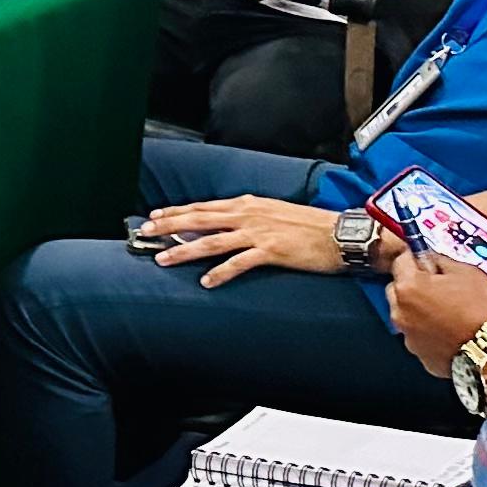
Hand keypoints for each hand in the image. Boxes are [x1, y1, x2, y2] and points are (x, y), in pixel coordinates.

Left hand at [134, 195, 344, 286]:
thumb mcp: (273, 213)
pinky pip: (239, 263)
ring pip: (212, 241)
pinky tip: (206, 282)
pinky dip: (220, 273)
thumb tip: (223, 223)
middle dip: (169, 226)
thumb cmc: (310, 225)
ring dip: (185, 250)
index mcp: (248, 204)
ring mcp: (258, 233)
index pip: (204, 207)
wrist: (340, 234)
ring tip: (164, 259)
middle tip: (145, 232)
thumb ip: (247, 217)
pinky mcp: (271, 251)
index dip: (177, 211)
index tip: (155, 216)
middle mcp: (248, 215)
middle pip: (199, 219)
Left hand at [384, 247, 486, 374]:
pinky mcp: (422, 357)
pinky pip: (420, 337)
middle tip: (441, 288)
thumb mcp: (467, 271)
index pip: (400, 261)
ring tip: (450, 313)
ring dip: (421, 311)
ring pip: (408, 316)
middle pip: (399, 290)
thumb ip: (439, 261)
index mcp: (408, 288)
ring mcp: (409, 338)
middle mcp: (401, 314)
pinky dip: (430, 333)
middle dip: (414, 286)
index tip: (426, 260)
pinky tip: (452, 332)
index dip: (415, 259)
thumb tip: (429, 258)